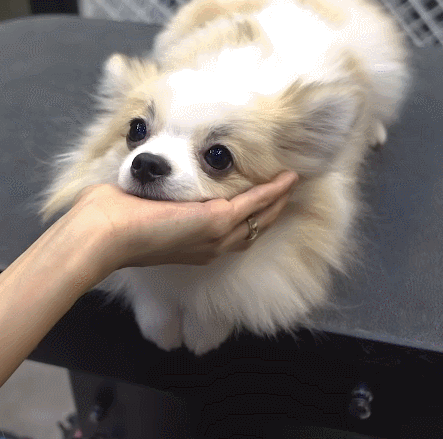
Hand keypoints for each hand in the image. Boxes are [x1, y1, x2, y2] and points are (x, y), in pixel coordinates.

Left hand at [72, 171, 297, 275]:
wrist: (102, 233)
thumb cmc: (114, 219)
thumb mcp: (145, 209)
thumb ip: (159, 201)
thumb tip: (151, 177)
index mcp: (193, 245)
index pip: (230, 235)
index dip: (247, 220)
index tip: (256, 204)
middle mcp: (210, 246)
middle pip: (251, 230)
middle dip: (269, 213)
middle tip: (282, 194)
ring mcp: (216, 235)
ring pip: (258, 219)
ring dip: (275, 201)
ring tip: (288, 185)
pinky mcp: (217, 221)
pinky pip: (255, 204)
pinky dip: (273, 192)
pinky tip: (286, 180)